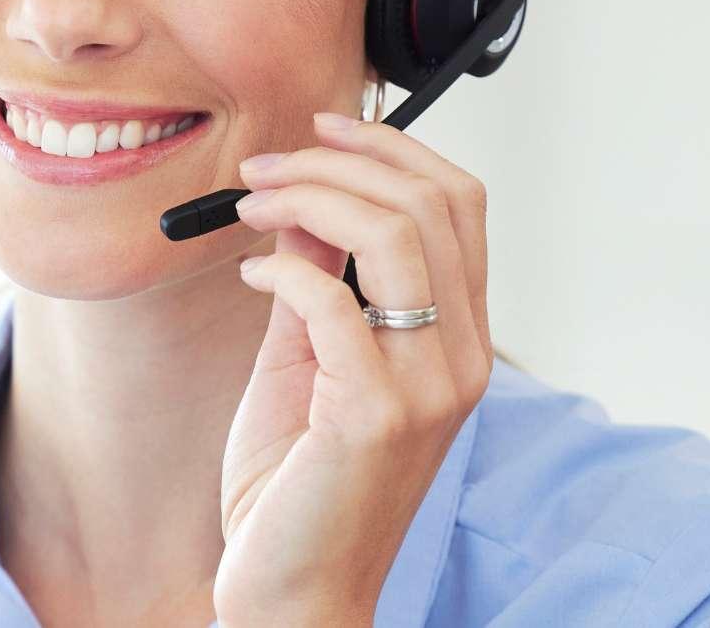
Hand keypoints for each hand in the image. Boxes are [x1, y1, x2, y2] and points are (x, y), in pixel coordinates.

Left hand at [213, 112, 492, 625]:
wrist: (295, 587)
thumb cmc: (297, 482)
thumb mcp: (308, 358)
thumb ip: (316, 281)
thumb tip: (301, 201)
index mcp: (457, 338)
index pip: (461, 205)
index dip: (393, 149)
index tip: (322, 128)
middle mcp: (460, 358)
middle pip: (434, 204)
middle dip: (342, 161)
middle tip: (267, 165)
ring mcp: (427, 388)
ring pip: (396, 236)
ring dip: (312, 198)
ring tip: (252, 204)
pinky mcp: (376, 415)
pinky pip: (333, 303)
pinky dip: (281, 272)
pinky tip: (247, 278)